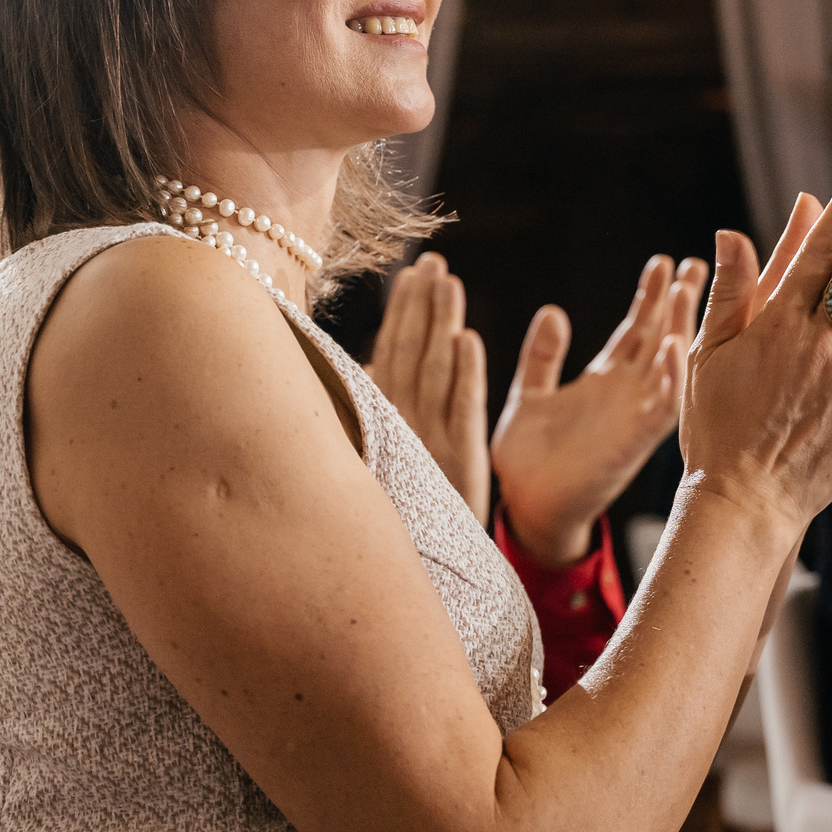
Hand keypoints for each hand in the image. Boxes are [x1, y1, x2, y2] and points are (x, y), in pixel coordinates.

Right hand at [366, 252, 488, 522]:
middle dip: (422, 304)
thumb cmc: (397, 510)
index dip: (404, 310)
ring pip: (436, 369)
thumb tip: (362, 364)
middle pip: (412, 350)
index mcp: (384, 416)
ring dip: (441, 322)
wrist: (421, 572)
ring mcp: (430, 438)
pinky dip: (465, 374)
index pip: (393, 350)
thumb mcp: (377, 455)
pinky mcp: (460, 459)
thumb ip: (367, 407)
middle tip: (433, 260)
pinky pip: (463, 409)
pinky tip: (468, 339)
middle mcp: (403, 421)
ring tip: (450, 280)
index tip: (412, 270)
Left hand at [493, 254, 708, 565]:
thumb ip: (542, 356)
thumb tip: (554, 310)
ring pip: (668, 365)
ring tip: (690, 290)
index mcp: (604, 381)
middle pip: (661, 337)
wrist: (526, 509)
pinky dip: (670, 377)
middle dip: (680, 301)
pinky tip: (675, 346)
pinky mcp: (632, 443)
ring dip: (680, 328)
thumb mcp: (530, 395)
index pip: (636, 329)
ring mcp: (633, 417)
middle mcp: (626, 395)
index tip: (665, 262)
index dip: (651, 296)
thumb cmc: (529, 461)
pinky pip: (660, 408)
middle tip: (699, 262)